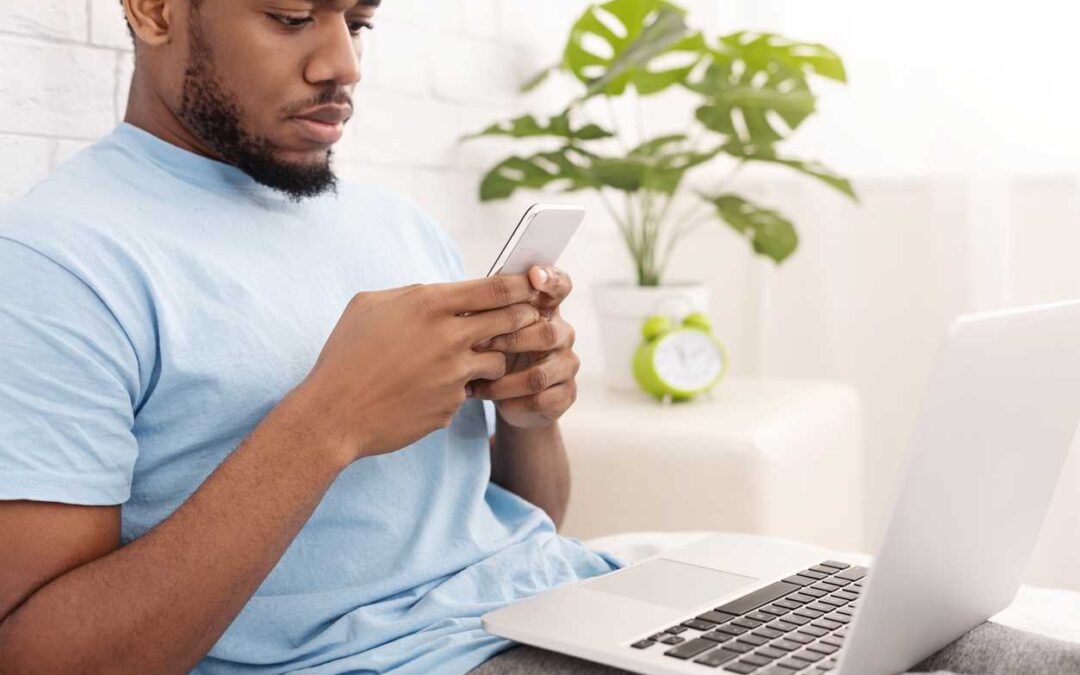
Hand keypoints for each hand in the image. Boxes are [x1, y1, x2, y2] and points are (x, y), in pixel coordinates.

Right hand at [296, 275, 542, 465]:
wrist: (334, 414)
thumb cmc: (345, 354)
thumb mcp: (370, 305)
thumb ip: (411, 293)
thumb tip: (438, 290)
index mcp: (430, 304)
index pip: (496, 288)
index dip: (520, 285)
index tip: (530, 286)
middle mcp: (449, 337)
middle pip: (511, 320)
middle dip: (522, 318)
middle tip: (525, 318)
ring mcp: (454, 375)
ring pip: (498, 361)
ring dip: (490, 358)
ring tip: (465, 359)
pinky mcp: (452, 406)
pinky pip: (470, 392)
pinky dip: (460, 389)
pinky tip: (431, 390)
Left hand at [469, 266, 579, 429]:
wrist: (510, 398)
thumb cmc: (498, 353)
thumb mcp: (491, 328)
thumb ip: (488, 313)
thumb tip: (466, 306)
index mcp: (546, 311)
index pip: (561, 286)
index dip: (551, 279)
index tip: (534, 276)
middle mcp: (562, 334)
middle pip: (546, 333)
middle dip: (509, 340)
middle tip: (477, 345)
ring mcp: (566, 365)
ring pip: (539, 374)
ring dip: (503, 380)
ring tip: (476, 380)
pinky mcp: (565, 395)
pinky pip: (539, 400)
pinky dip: (509, 401)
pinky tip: (489, 397)